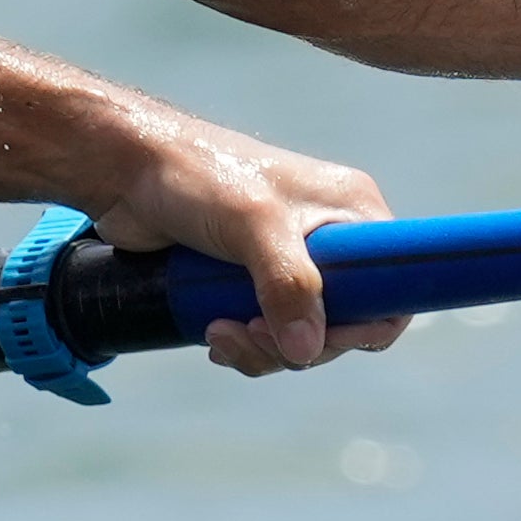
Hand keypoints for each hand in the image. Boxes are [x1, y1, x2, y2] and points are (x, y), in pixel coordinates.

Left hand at [70, 101, 400, 376]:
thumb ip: (288, 285)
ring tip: (218, 332)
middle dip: (297, 342)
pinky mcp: (249, 280)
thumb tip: (308, 350)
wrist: (126, 170)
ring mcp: (288, 261)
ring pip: (301, 336)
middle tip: (249, 332)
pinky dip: (243, 344)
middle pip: (344, 322)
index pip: (394, 284)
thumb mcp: (252, 225)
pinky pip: (266, 333)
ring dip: (261, 348)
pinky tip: (211, 334)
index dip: (368, 323)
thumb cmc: (195, 176)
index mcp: (350, 210)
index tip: (322, 338)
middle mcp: (328, 237)